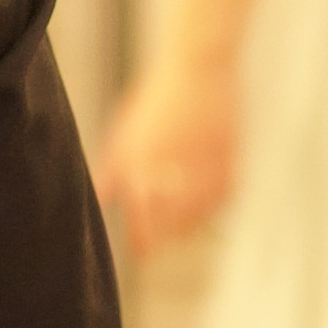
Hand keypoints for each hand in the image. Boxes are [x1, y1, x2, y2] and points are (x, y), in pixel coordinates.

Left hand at [102, 62, 237, 252]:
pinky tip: (201, 209)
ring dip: (185, 230)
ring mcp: (205, 174)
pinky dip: (210, 212)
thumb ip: (111, 174)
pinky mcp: (230, 170)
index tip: (139, 255)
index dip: (142, 244)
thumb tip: (97, 203)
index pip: (143, 224)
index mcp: (144, 167)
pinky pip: (220, 205)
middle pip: (171, 229)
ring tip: (176, 231)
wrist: (200, 72)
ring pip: (197, 222)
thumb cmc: (156, 101)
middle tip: (155, 243)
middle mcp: (175, 176)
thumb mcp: (125, 135)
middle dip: (162, 238)